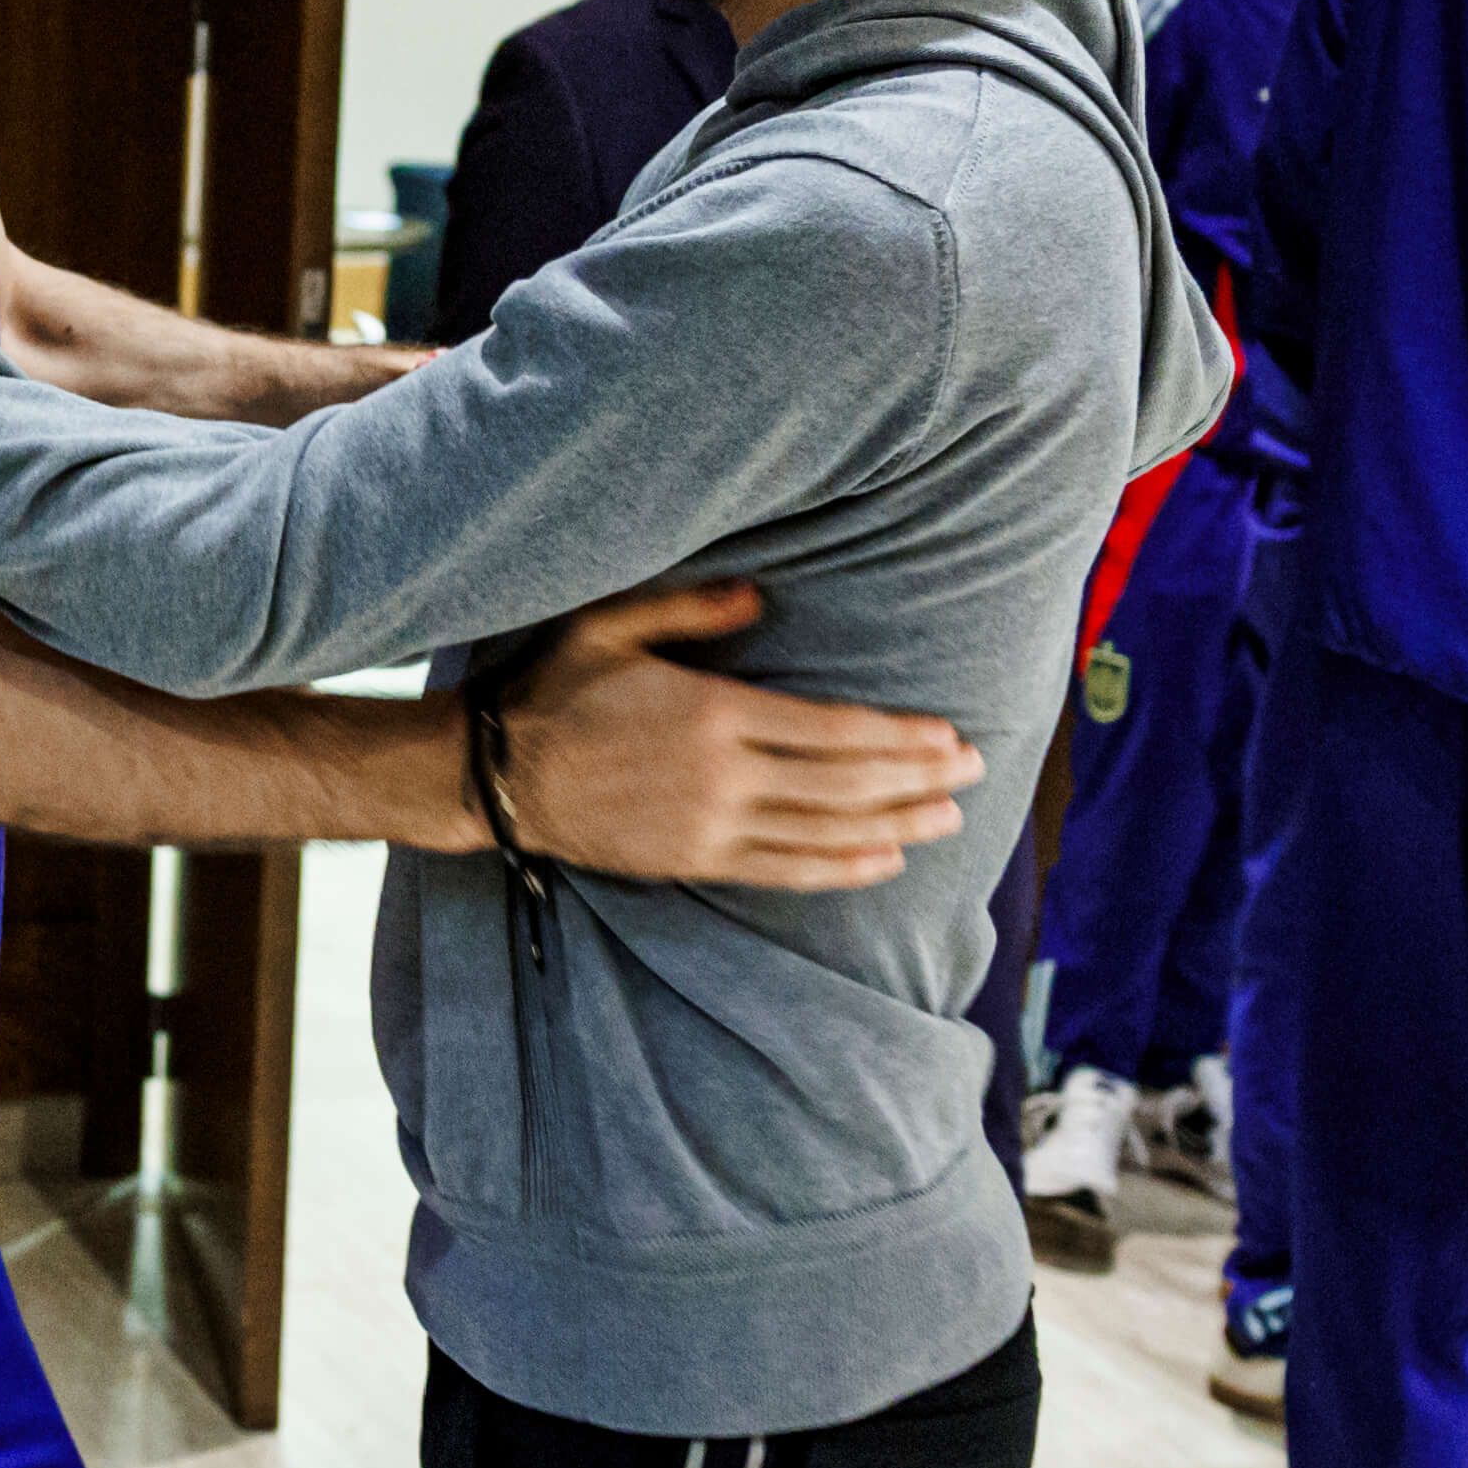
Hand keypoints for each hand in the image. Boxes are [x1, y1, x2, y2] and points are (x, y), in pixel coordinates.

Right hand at [490, 577, 980, 890]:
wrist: (493, 776)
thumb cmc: (550, 690)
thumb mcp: (610, 626)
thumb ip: (690, 610)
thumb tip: (762, 597)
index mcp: (712, 714)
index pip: (831, 730)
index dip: (897, 737)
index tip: (947, 735)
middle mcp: (723, 777)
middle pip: (844, 783)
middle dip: (915, 779)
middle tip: (973, 774)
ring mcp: (710, 827)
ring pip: (824, 830)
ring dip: (893, 827)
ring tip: (946, 820)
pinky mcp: (692, 861)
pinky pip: (783, 870)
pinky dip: (839, 867)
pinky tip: (880, 861)